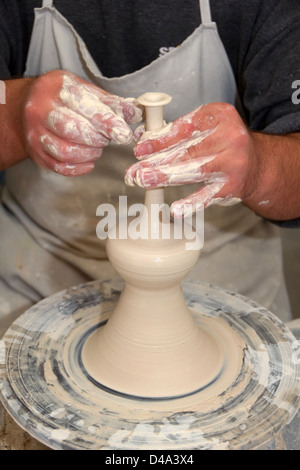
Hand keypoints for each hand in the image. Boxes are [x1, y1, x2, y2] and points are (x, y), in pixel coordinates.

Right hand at [23, 70, 142, 175]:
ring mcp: (35, 134)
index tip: (123, 133)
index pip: (83, 106)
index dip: (106, 122)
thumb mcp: (82, 89)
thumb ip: (109, 102)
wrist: (21, 108)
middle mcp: (40, 111)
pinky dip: (79, 168)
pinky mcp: (36, 153)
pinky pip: (59, 167)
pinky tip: (88, 161)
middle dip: (97, 138)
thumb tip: (135, 113)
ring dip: (89, 153)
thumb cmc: (58, 98)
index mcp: (55, 89)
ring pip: (65, 151)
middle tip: (107, 138)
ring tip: (96, 148)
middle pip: (72, 130)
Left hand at [125, 103, 257, 216]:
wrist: (257, 165)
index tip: (140, 148)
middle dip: (156, 161)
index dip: (160, 139)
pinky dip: (191, 204)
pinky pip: (208, 196)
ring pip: (194, 171)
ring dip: (165, 177)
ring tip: (144, 181)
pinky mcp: (232, 186)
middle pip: (187, 150)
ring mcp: (233, 163)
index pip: (185, 127)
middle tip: (135, 170)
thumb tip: (145, 140)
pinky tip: (176, 209)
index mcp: (221, 116)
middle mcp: (230, 138)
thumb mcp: (208, 126)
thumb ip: (180, 130)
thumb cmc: (225, 143)